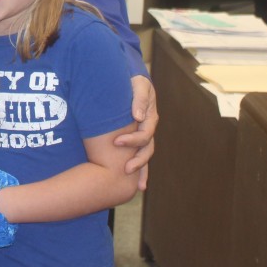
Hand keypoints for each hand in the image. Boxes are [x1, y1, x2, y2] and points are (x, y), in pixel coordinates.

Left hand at [116, 75, 156, 189]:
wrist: (129, 80)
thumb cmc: (133, 81)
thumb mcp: (138, 84)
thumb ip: (139, 98)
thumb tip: (137, 116)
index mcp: (150, 117)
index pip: (145, 133)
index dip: (132, 140)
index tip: (116, 142)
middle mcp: (148, 128)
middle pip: (147, 149)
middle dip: (138, 160)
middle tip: (125, 168)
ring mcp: (144, 134)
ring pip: (146, 156)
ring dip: (143, 170)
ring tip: (139, 186)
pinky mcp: (136, 138)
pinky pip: (140, 155)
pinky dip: (141, 171)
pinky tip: (139, 185)